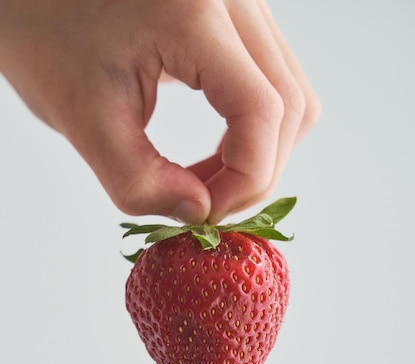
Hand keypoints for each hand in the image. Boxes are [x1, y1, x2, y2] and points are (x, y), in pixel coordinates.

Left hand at [0, 0, 319, 223]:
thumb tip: (199, 213)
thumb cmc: (43, 32)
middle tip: (208, 205)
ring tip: (205, 180)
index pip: (262, 110)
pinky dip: (253, 132)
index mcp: (191, 12)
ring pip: (292, 96)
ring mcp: (240, 3)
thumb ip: (139, 182)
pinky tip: (215, 153)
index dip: (244, 179)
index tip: (204, 213)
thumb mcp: (83, 119)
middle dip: (257, 173)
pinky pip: (273, 84)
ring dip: (259, 154)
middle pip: (292, 105)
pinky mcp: (236, 20)